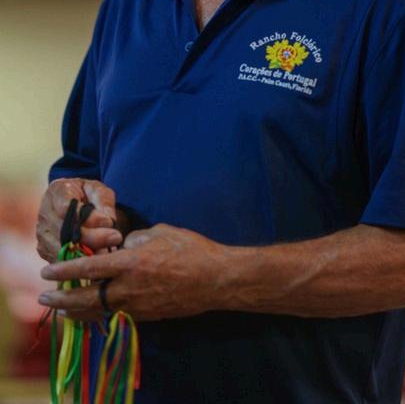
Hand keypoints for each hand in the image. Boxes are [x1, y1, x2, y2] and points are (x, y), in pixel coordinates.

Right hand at [36, 178, 122, 262]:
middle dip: (93, 238)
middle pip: (65, 231)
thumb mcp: (99, 190)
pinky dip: (80, 261)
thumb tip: (108, 221)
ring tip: (109, 250)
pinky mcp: (45, 250)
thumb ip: (104, 201)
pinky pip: (61, 260)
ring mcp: (42, 233)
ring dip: (87, 253)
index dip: (88, 218)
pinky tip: (98, 258)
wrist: (74, 202)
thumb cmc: (88, 194)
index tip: (109, 222)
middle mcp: (44, 213)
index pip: (67, 207)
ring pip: (63, 249)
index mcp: (57, 191)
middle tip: (116, 237)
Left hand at [39, 224, 224, 320]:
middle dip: (62, 300)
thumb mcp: (160, 232)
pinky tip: (93, 313)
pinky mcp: (148, 315)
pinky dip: (100, 316)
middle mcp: (129, 288)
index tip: (47, 271)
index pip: (88, 269)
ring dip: (77, 312)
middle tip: (44, 299)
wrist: (217, 280)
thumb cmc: (191, 249)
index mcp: (131, 263)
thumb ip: (135, 239)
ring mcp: (138, 306)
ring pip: (99, 313)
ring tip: (62, 311)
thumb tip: (123, 246)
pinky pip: (116, 317)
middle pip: (86, 299)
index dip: (65, 270)